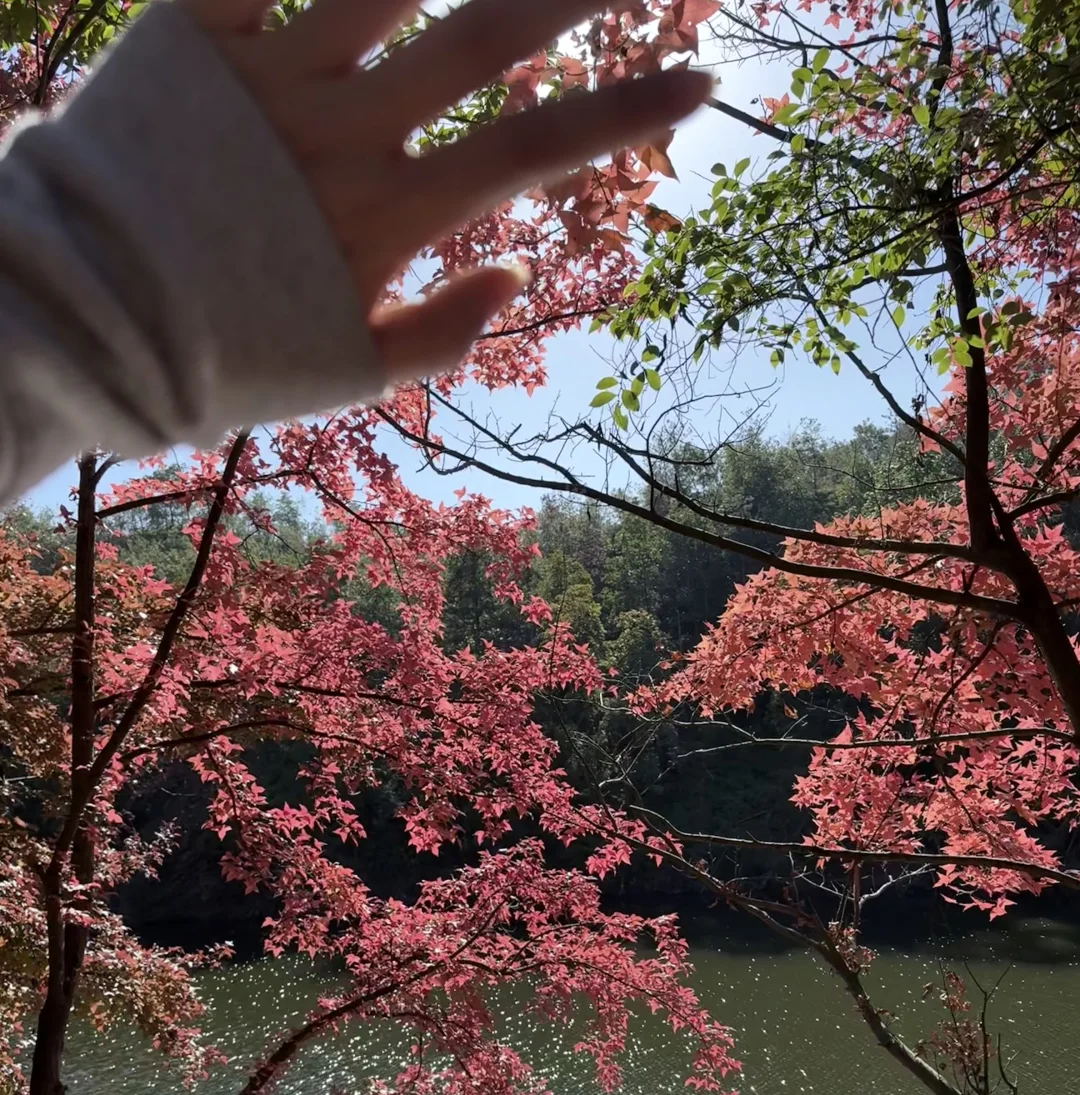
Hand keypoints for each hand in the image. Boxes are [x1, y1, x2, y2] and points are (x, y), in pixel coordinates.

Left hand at [183, 0, 709, 384]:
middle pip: (484, 38)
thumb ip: (443, 329)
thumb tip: (523, 265)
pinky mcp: (193, 37)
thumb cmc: (223, 353)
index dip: (626, 111)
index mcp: (390, 215)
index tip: (702, 78)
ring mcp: (270, 77)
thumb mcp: (345, 373)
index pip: (535, 150)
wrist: (84, 321)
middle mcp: (344, 133)